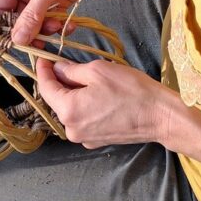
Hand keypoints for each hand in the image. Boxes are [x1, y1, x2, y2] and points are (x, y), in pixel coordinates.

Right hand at [0, 0, 112, 45]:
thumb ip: (31, 16)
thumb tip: (17, 40)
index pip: (3, 9)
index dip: (8, 26)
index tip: (18, 41)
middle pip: (20, 19)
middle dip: (31, 30)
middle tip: (40, 40)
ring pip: (37, 22)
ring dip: (47, 29)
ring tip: (58, 26)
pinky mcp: (57, 1)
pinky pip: (52, 20)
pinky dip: (59, 26)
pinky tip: (69, 25)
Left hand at [35, 57, 178, 147]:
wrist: (158, 117)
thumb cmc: (131, 91)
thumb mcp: (98, 71)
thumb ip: (72, 70)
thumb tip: (58, 68)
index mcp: (68, 111)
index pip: (46, 89)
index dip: (43, 72)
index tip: (42, 59)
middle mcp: (71, 129)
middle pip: (57, 102)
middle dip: (60, 83)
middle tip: (66, 64)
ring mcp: (83, 138)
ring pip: (70, 111)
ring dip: (73, 95)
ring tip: (87, 80)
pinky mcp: (95, 141)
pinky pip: (82, 120)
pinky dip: (84, 107)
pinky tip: (98, 96)